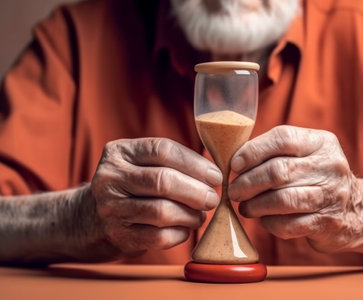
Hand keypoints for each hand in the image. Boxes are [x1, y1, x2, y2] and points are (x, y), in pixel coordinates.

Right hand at [91, 138, 221, 255]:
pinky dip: (180, 234)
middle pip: (163, 181)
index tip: (215, 175)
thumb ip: (171, 161)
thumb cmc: (130, 186)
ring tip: (200, 215)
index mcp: (120, 152)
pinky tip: (185, 228)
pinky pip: (159, 237)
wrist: (90, 218)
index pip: (163, 150)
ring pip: (162, 211)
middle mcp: (111, 178)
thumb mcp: (140, 163)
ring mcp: (111, 209)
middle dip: (196, 191)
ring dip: (191, 215)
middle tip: (213, 198)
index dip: (195, 164)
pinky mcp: (118, 236)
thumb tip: (214, 174)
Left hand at [228, 126, 362, 252]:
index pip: (282, 138)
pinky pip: (288, 224)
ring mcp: (332, 195)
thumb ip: (276, 152)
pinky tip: (264, 220)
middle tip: (234, 191)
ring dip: (255, 205)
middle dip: (248, 183)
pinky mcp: (328, 223)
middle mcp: (330, 165)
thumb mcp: (306, 154)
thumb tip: (235, 161)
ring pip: (282, 199)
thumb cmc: (317, 178)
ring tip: (245, 207)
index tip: (234, 165)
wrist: (357, 210)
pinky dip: (269, 223)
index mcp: (321, 142)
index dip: (252, 151)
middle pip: (278, 171)